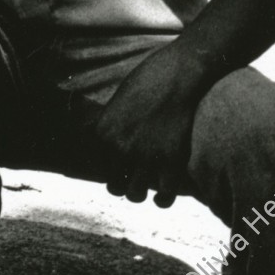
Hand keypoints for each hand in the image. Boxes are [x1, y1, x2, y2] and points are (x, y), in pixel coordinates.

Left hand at [90, 46, 206, 207]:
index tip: (119, 169)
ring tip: (144, 189)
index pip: (98, 169)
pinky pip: (165, 195)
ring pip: (135, 195)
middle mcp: (120, 148)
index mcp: (102, 134)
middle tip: (131, 181)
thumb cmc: (146, 84)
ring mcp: (145, 156)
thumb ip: (109, 129)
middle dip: (122, 186)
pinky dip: (163, 200)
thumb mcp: (116, 105)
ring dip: (139, 194)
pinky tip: (161, 198)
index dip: (109, 171)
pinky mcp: (171, 160)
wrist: (176, 74)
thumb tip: (106, 152)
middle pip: (114, 187)